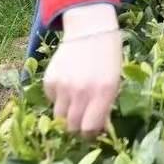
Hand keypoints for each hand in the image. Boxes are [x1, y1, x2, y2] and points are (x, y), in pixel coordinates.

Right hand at [44, 3, 122, 136]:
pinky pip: (51, 100)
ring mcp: (63, 86)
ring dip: (66, 113)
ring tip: (75, 99)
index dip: (89, 133)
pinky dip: (58, 97)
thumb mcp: (114, 81)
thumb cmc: (108, 57)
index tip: (90, 130)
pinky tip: (68, 82)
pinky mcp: (49, 80)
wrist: (90, 30)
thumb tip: (95, 129)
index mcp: (104, 92)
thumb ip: (104, 105)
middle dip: (77, 126)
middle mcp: (82, 92)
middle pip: (72, 126)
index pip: (89, 128)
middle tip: (82, 117)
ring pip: (59, 116)